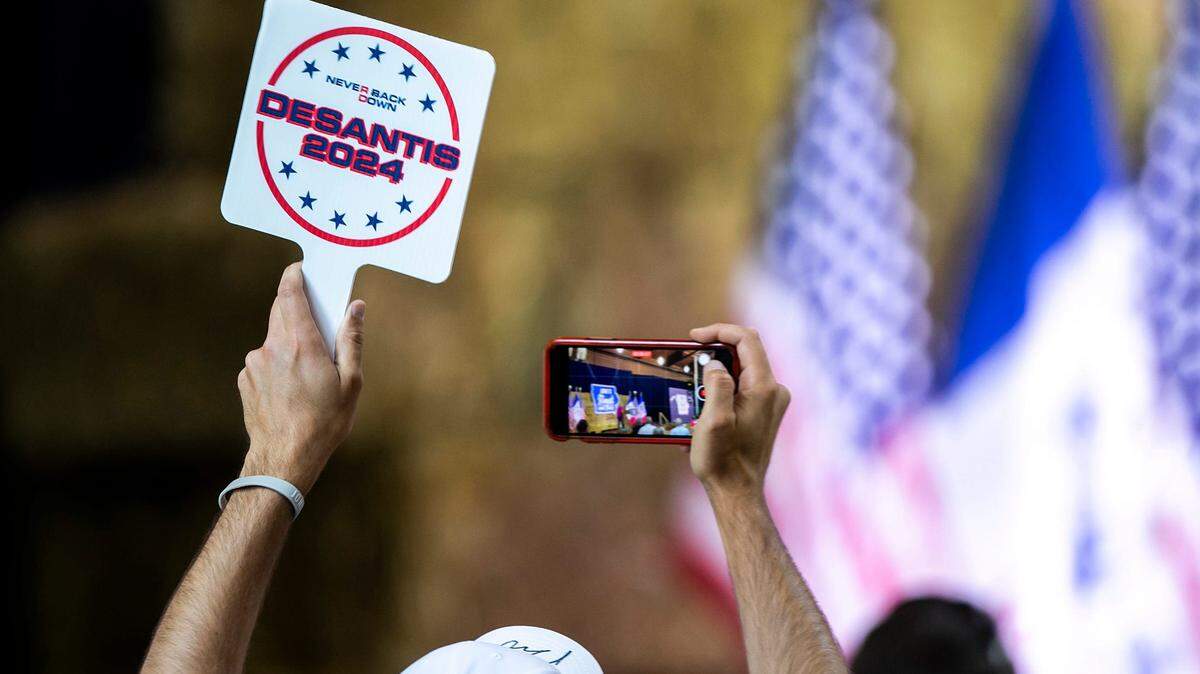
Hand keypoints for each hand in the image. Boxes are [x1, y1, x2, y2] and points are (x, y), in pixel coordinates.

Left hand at [237, 262, 365, 492]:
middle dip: (298, 310)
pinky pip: (265, 361)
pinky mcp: (246, 380)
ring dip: (290, 344)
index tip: (302, 269)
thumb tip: (355, 308)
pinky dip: (278, 365)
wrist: (284, 458)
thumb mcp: (351, 382)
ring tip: (309, 374)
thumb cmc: (323, 423)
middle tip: (319, 325)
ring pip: (274, 339)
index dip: (295, 275)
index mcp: (301, 343)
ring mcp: (254, 364)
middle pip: (281, 311)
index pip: (290, 293)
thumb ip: (351, 340)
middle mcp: (272, 347)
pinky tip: (292, 389)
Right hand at [688, 323, 789, 496]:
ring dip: (714, 375)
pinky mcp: (764, 413)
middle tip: (688, 364)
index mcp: (764, 388)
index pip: (747, 339)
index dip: (719, 331)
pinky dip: (720, 390)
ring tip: (692, 396)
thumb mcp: (713, 421)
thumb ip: (716, 385)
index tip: (694, 337)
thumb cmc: (723, 461)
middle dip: (714, 354)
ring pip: (741, 371)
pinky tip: (701, 411)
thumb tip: (715, 364)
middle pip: (745, 353)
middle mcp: (774, 391)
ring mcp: (771, 402)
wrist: (737, 493)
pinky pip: (742, 389)